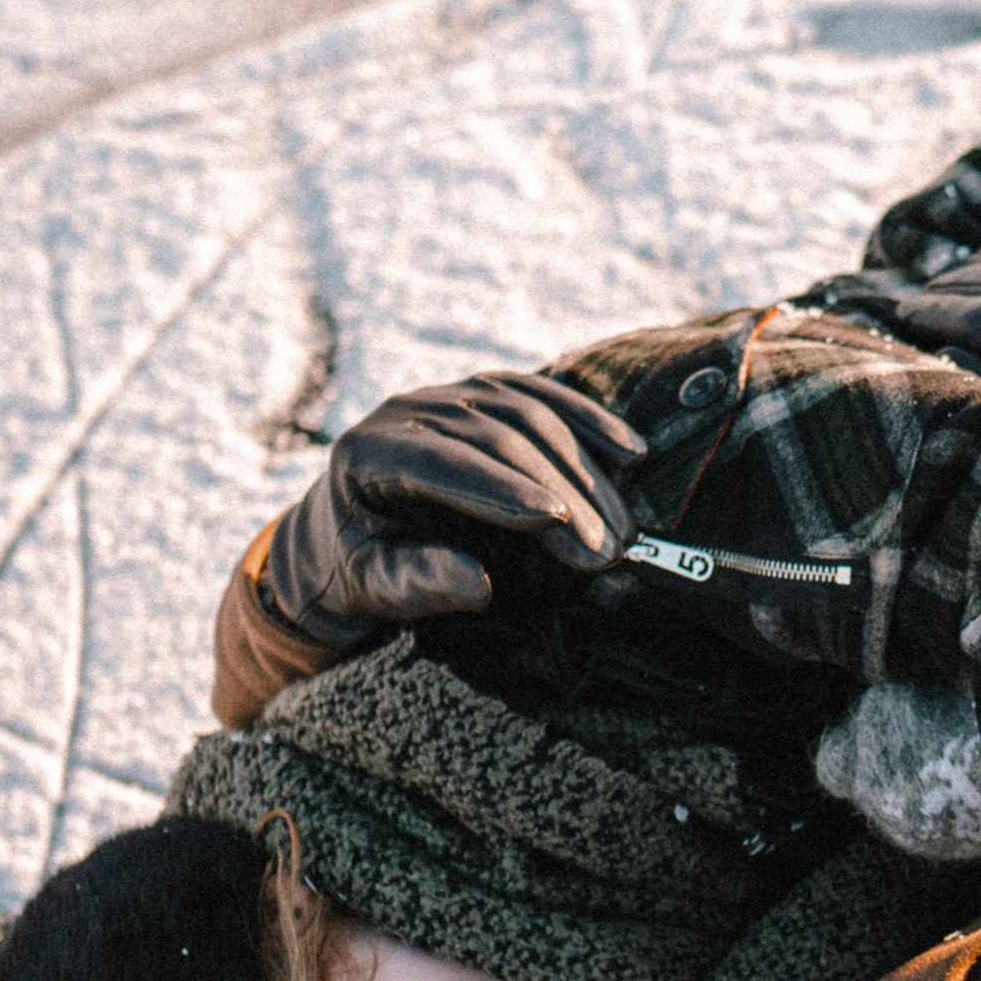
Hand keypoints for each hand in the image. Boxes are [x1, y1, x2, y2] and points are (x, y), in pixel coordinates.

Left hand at [257, 372, 645, 647]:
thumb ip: (417, 582)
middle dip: (558, 493)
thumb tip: (478, 584)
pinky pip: (544, 396)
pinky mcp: (485, 393)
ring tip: (621, 530)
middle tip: (604, 551)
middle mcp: (407, 410)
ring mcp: (449, 394)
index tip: (555, 522)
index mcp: (366, 452)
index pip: (442, 461)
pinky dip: (591, 423)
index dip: (501, 488)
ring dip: (583, 471)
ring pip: (528, 414)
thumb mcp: (373, 587)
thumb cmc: (359, 568)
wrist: (347, 531)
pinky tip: (632, 455)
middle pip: (495, 438)